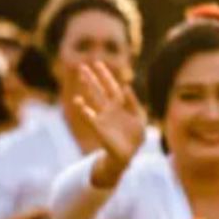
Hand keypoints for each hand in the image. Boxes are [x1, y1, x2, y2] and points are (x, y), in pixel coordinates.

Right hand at [73, 62, 145, 179]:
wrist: (128, 155)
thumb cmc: (135, 137)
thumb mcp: (139, 119)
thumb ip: (133, 103)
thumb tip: (126, 86)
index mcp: (121, 105)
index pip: (112, 87)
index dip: (105, 76)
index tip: (97, 64)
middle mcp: (109, 108)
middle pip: (99, 90)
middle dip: (91, 79)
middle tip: (82, 67)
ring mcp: (102, 117)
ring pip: (93, 100)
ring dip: (87, 88)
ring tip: (81, 77)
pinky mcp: (98, 128)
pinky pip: (89, 117)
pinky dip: (84, 110)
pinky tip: (79, 101)